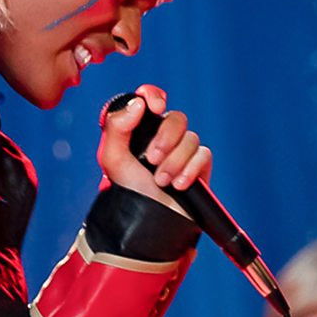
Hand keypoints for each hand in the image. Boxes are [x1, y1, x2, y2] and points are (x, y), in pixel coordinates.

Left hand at [98, 84, 211, 215]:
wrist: (147, 220)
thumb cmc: (128, 189)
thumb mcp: (112, 158)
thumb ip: (117, 126)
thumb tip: (139, 104)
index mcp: (142, 129)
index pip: (151, 98)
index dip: (154, 96)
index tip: (154, 107)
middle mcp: (163, 136)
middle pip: (176, 118)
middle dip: (166, 138)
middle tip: (152, 159)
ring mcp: (183, 151)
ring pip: (191, 138)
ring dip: (174, 161)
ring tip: (161, 181)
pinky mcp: (199, 166)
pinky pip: (203, 155)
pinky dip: (190, 170)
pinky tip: (178, 186)